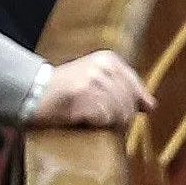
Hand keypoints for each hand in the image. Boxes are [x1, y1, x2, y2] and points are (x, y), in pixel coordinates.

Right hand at [28, 51, 144, 128]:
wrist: (34, 92)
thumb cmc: (65, 89)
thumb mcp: (96, 79)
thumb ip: (124, 89)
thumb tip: (151, 106)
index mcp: (108, 59)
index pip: (134, 86)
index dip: (130, 102)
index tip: (114, 108)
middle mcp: (104, 67)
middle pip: (129, 104)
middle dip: (118, 116)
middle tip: (98, 117)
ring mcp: (95, 82)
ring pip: (120, 114)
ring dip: (107, 123)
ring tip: (89, 117)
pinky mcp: (86, 98)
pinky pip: (105, 121)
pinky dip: (95, 125)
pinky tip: (82, 119)